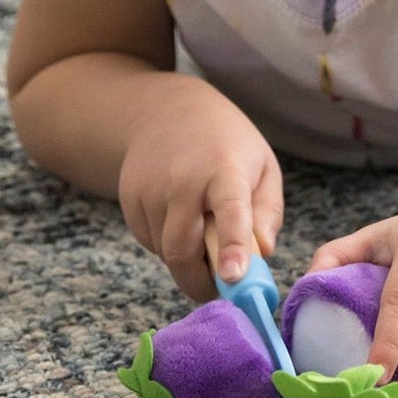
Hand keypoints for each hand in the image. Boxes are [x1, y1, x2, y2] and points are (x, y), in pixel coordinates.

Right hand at [117, 82, 283, 302]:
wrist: (164, 110)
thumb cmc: (226, 143)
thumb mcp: (262, 166)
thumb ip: (268, 212)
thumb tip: (263, 252)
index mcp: (224, 170)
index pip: (229, 211)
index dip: (231, 247)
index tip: (233, 277)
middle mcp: (182, 181)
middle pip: (183, 250)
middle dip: (201, 282)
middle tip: (221, 288)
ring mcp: (150, 191)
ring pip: (165, 253)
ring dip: (187, 261)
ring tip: (204, 234)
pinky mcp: (130, 200)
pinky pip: (151, 242)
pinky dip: (168, 246)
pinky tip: (180, 220)